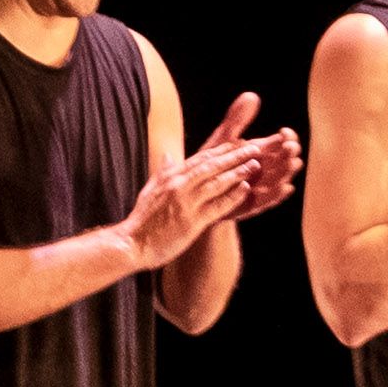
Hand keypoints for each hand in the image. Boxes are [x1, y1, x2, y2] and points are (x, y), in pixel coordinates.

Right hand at [121, 120, 276, 267]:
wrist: (132, 244)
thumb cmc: (142, 220)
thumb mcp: (150, 191)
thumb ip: (162, 173)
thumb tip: (168, 156)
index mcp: (170, 177)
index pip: (200, 158)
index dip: (221, 150)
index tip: (238, 142)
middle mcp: (179, 186)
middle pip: (212, 166)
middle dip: (235, 156)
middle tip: (255, 148)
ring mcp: (186, 203)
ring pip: (217, 183)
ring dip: (238, 172)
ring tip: (255, 165)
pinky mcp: (192, 221)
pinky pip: (217, 206)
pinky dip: (232, 197)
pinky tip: (246, 189)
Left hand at [195, 90, 304, 221]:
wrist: (195, 192)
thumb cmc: (211, 163)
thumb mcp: (223, 140)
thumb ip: (237, 120)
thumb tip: (252, 95)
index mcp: (261, 153)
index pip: (281, 144)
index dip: (287, 138)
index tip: (285, 132)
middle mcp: (264, 170)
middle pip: (283, 162)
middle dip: (289, 154)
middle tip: (291, 147)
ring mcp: (259, 187)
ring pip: (279, 180)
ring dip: (287, 172)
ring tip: (293, 163)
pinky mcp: (251, 204)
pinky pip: (267, 201)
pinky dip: (278, 195)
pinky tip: (286, 188)